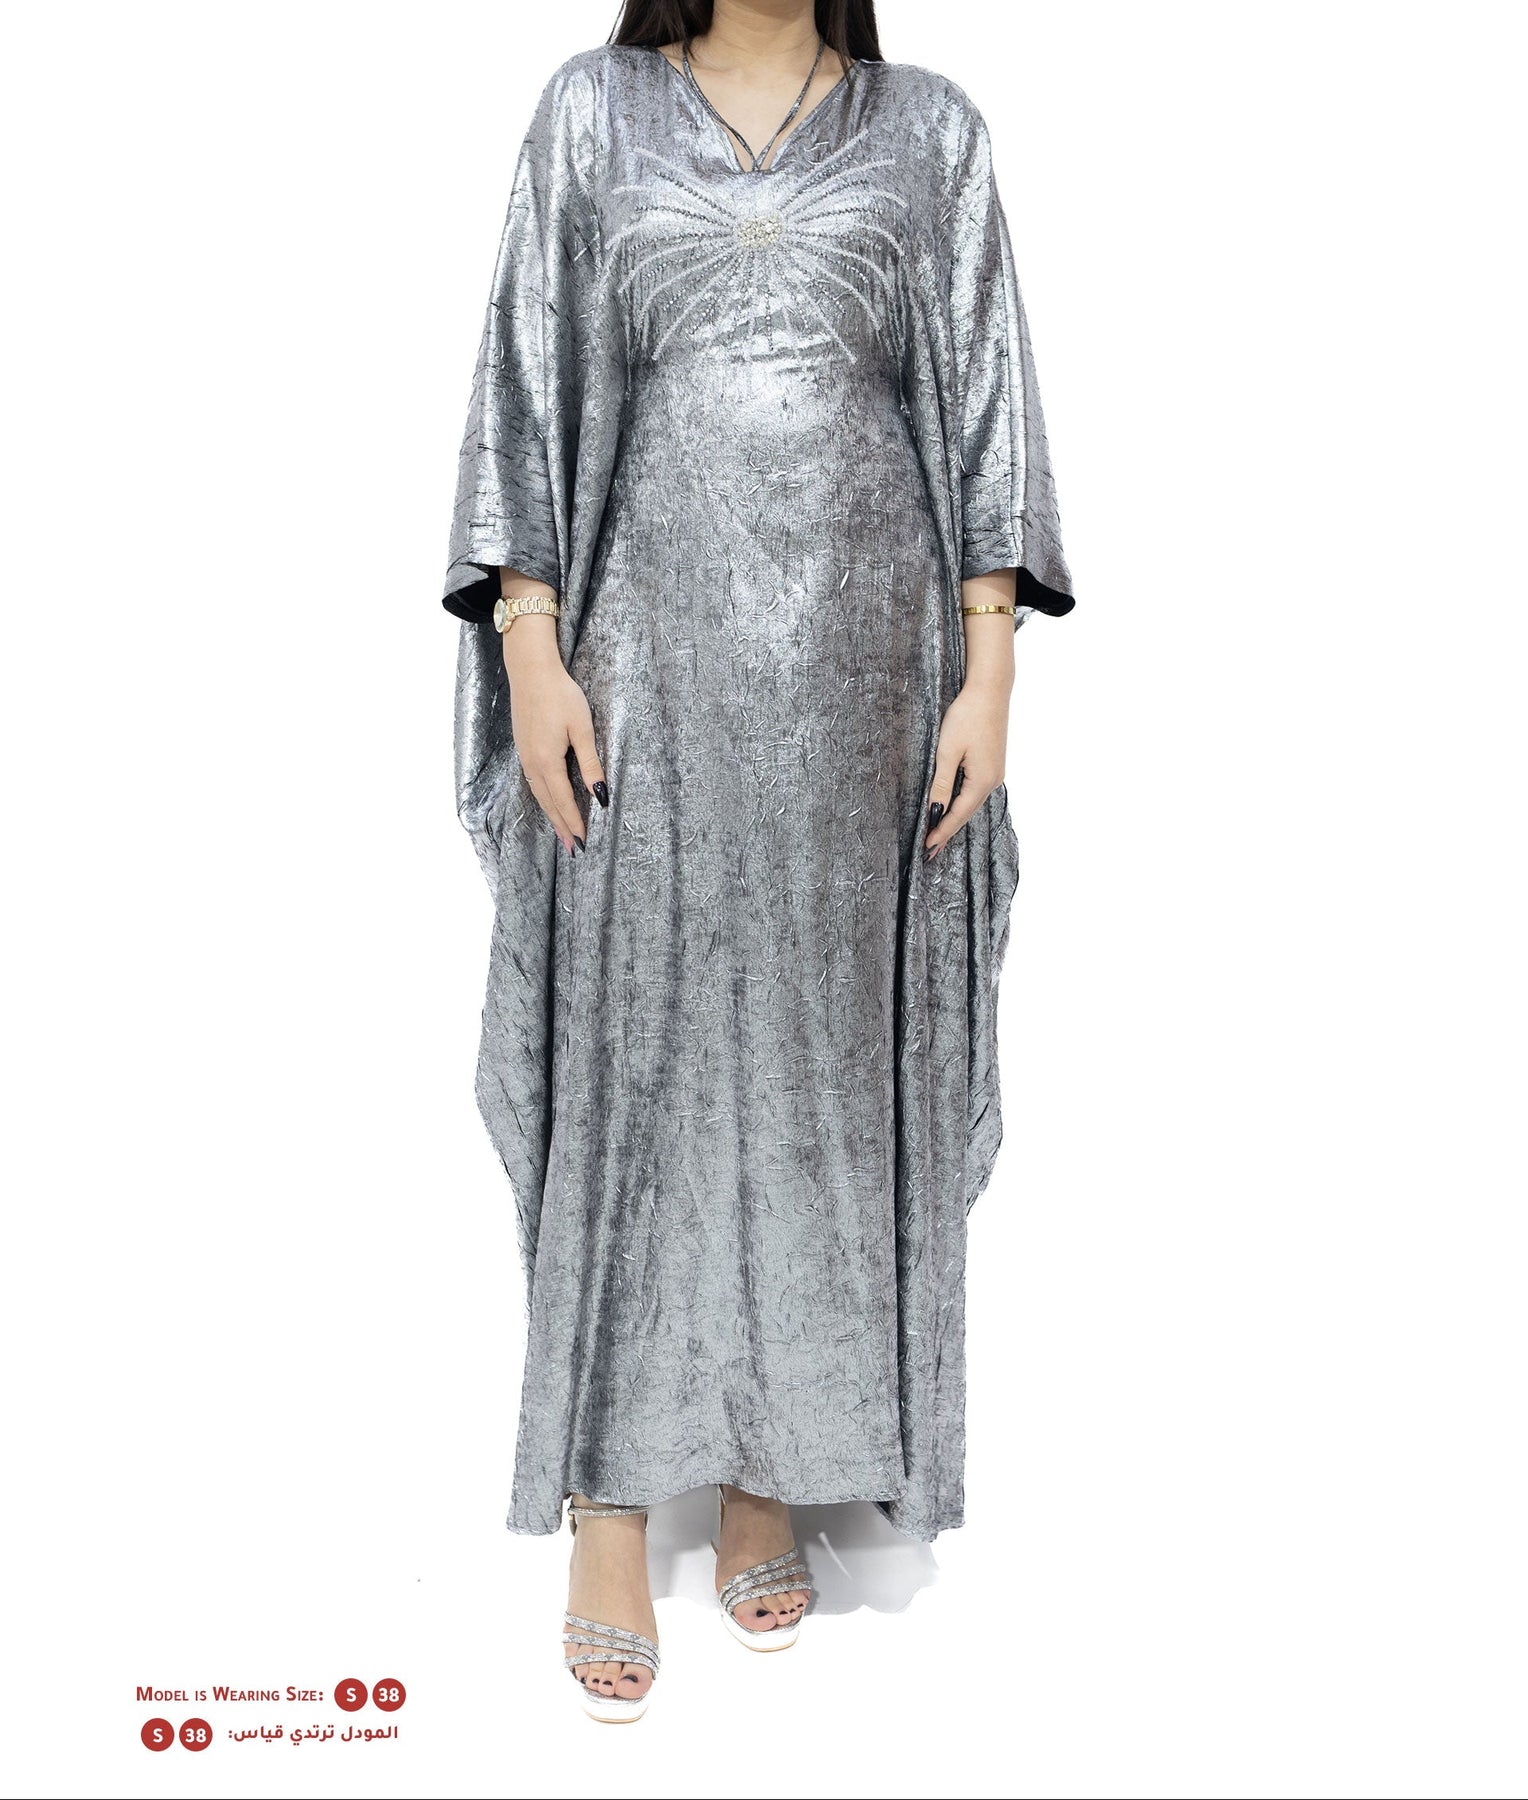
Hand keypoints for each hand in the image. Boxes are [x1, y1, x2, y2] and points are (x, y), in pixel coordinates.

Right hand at [502, 616, 605, 854]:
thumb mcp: (582, 729)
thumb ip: (590, 764)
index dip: (574, 823)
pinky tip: (549, 801)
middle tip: (573, 849)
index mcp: (547, 761)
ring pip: (539, 794)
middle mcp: (532, 763)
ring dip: (551, 815)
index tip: (584, 842)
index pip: (563, 801)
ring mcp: (525, 756)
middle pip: (548, 804)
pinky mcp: (523, 747)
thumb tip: (600, 794)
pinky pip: (534, 782)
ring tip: (563, 832)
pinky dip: (543, 798)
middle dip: (562, 827)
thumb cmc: (560, 695)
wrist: (530, 670)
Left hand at [925, 674, 1011, 858]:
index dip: (941, 832)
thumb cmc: (967, 716)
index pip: (958, 815)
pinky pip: (974, 790)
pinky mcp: (992, 763)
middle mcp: (993, 780)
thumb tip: (934, 809)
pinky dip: (961, 802)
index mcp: (982, 781)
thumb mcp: (948, 751)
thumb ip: (941, 783)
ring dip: (954, 817)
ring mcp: (995, 772)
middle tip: (931, 850)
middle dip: (948, 831)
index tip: (927, 847)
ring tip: (939, 834)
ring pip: (971, 802)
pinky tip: (952, 807)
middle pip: (966, 812)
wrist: (990, 690)